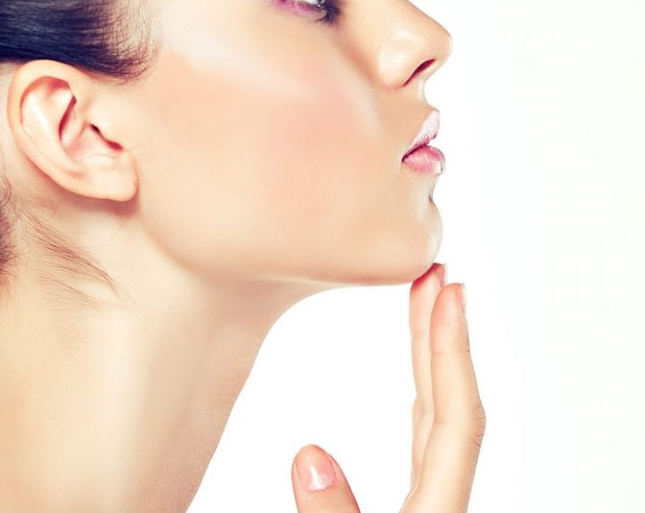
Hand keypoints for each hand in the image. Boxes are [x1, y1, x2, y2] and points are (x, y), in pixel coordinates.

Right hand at [290, 263, 484, 511]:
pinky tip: (420, 386)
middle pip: (448, 405)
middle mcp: (440, 501)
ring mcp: (429, 504)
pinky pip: (424, 441)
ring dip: (431, 358)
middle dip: (440, 334)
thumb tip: (309, 454)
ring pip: (436, 419)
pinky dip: (423, 398)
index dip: (452, 352)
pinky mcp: (414, 510)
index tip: (447, 294)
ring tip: (425, 307)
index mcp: (436, 512)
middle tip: (437, 276)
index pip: (455, 420)